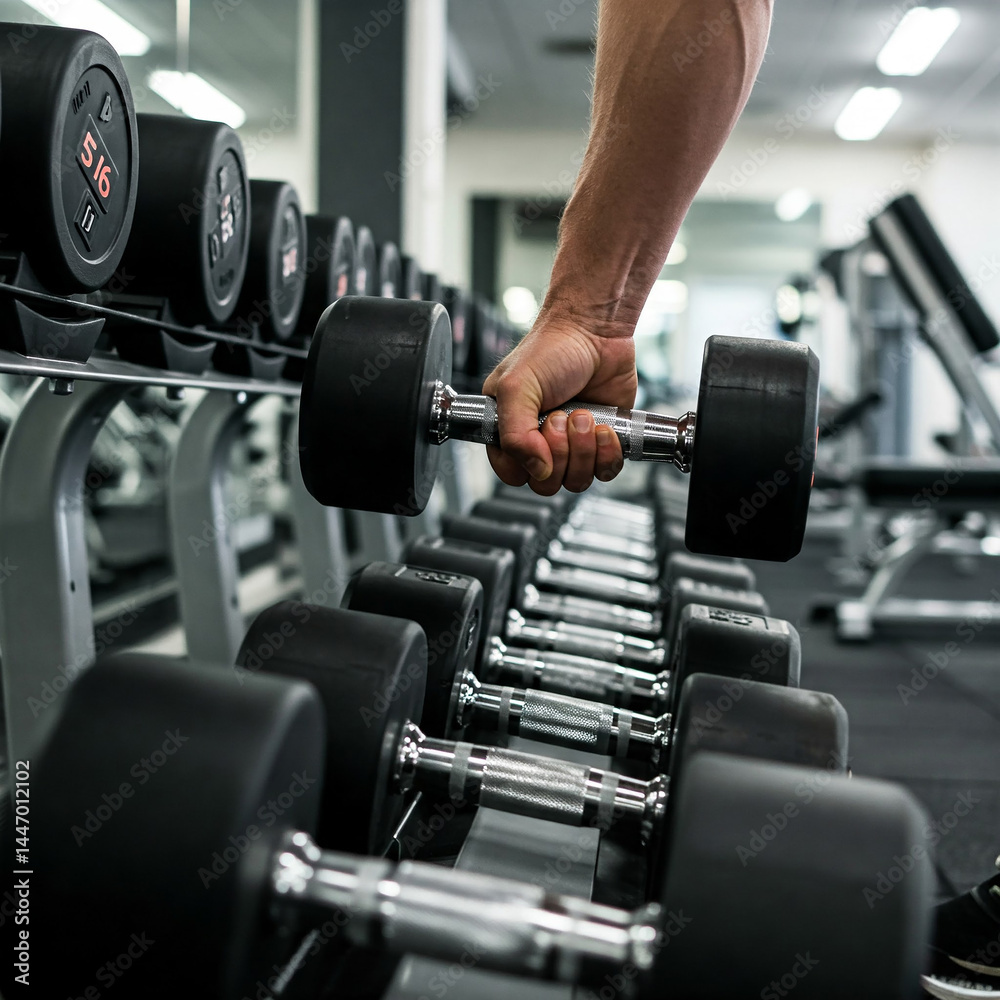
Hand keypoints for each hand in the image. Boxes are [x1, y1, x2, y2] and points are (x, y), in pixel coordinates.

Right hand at [481, 309, 636, 495]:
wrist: (596, 331)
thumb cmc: (552, 349)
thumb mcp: (516, 387)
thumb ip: (515, 434)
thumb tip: (537, 470)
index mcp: (509, 430)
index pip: (512, 473)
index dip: (527, 465)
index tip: (538, 436)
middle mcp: (539, 441)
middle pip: (546, 483)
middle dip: (560, 452)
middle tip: (562, 417)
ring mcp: (571, 444)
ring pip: (575, 481)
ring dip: (584, 450)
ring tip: (584, 416)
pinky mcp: (601, 443)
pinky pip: (605, 472)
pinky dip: (608, 454)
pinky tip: (605, 428)